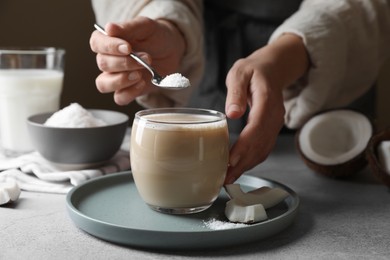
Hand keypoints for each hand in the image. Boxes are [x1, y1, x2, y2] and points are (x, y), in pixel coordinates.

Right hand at [89, 17, 184, 104]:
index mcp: (108, 41)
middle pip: (103, 64)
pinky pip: (119, 98)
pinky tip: (142, 83)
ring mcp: (116, 77)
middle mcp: (108, 60)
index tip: (127, 47)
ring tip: (140, 74)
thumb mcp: (146, 27)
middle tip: (146, 58)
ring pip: (104, 84)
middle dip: (125, 62)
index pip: (97, 44)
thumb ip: (128, 28)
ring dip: (122, 80)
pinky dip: (130, 93)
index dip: (109, 47)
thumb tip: (108, 28)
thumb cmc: (156, 36)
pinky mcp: (127, 91)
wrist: (172, 51)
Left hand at [224, 34, 308, 183]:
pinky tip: (240, 168)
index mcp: (267, 100)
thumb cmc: (253, 70)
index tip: (231, 160)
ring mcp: (276, 124)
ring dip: (247, 165)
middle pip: (260, 144)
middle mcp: (275, 115)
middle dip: (243, 163)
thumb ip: (236, 92)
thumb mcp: (240, 73)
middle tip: (225, 177)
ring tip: (229, 178)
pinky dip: (252, 160)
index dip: (245, 146)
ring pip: (263, 149)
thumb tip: (232, 114)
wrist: (272, 69)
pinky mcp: (272, 129)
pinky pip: (264, 148)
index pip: (257, 127)